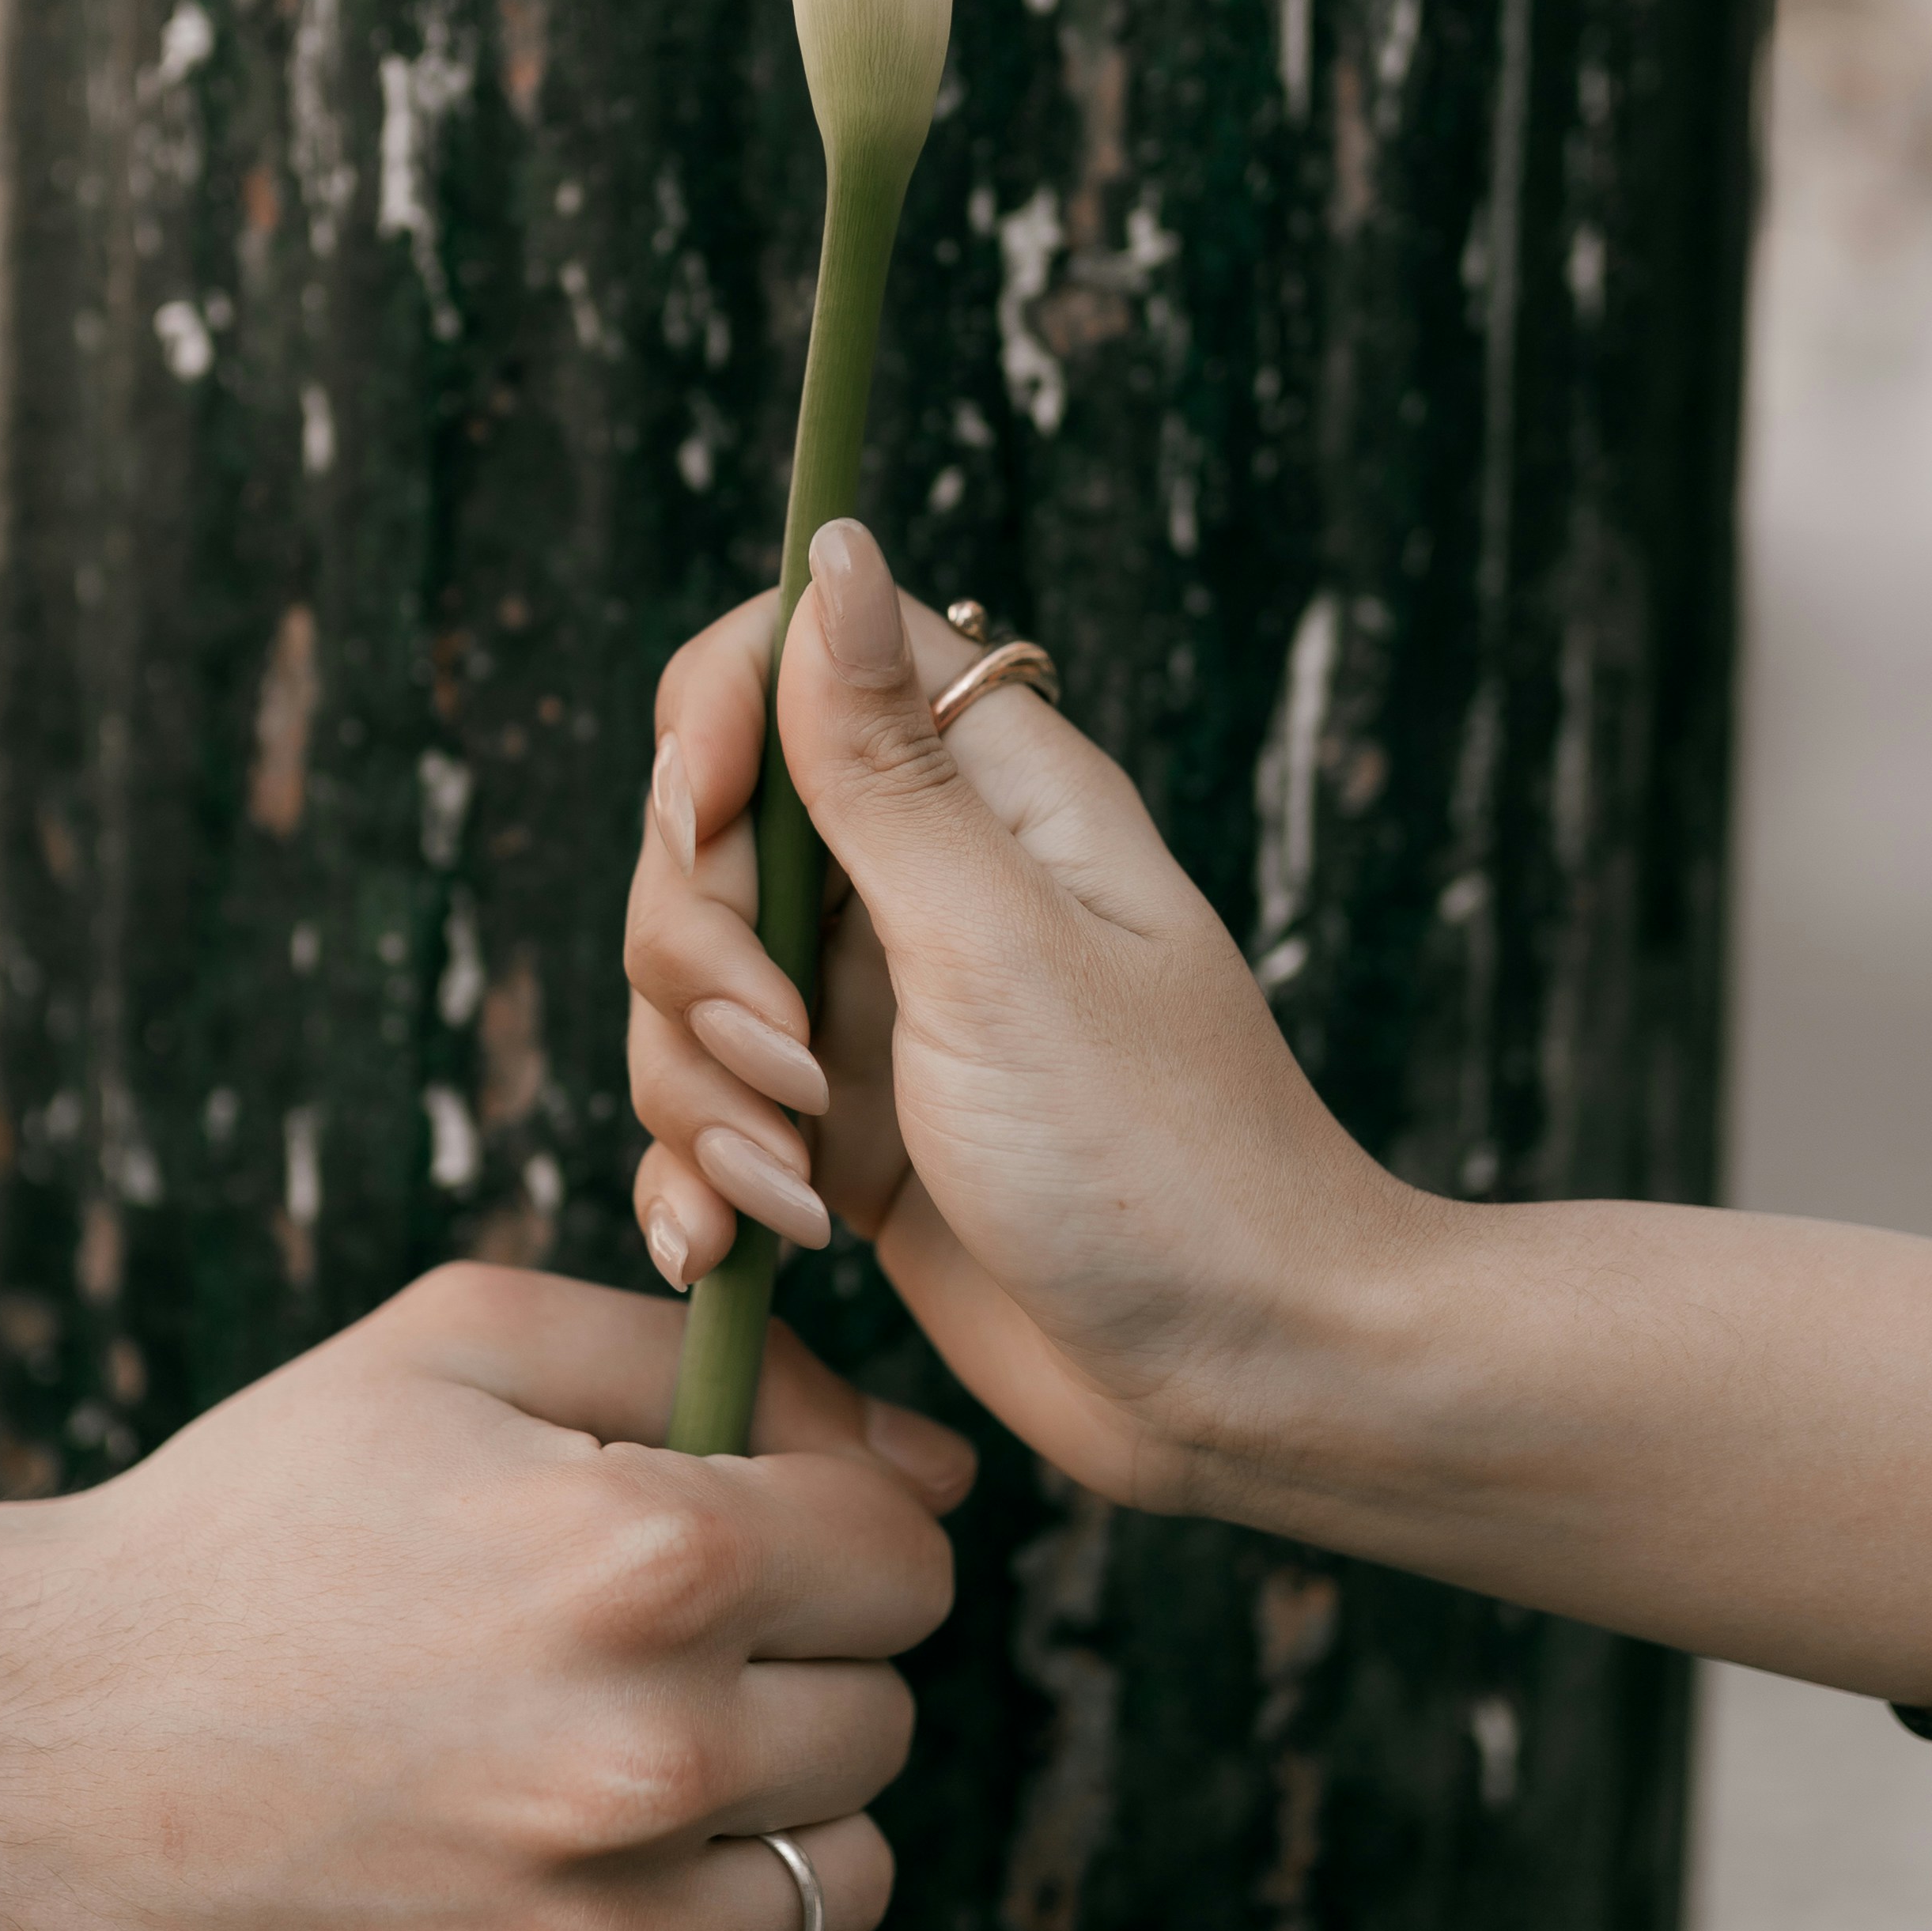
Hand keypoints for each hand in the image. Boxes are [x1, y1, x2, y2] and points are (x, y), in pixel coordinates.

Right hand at [0, 1264, 968, 1930]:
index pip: (904, 1557)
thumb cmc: (252, 1529)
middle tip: (626, 1662)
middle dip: (790, 1674)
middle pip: (883, 1717)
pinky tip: (589, 1887)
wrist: (35, 1763)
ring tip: (608, 1777)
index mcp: (648, 1556)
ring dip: (768, 1825)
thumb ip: (717, 1367)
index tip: (725, 1546)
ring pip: (844, 1879)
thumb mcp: (454, 1350)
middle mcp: (650, 1754)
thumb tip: (936, 1465)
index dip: (825, 1537)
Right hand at [623, 520, 1409, 1509]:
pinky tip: (731, 1251)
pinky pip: (707, 1121)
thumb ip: (882, 764)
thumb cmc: (1162, 1166)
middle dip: (701, 962)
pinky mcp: (848, 1136)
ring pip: (685, 992)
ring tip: (801, 1195)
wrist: (1246, 1387)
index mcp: (988, 796)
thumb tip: (830, 544)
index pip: (782, 665)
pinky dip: (700, 1183)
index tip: (704, 833)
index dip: (711, 735)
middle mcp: (923, 886)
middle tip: (795, 1068)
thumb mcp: (998, 947)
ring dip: (705, 1099)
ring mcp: (878, 1013)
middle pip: (699, 842)